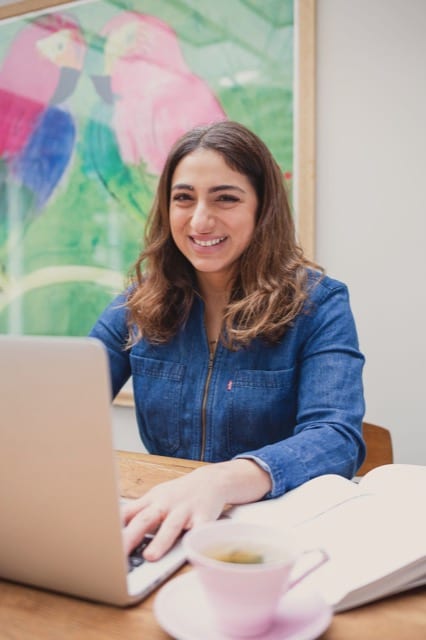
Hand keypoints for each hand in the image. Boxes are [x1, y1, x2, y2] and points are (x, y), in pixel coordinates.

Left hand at [121, 458, 271, 560]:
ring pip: (171, 526)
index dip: (113, 527)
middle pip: (145, 519)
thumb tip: (111, 530)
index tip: (100, 541)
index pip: (128, 513)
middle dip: (130, 537)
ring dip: (160, 541)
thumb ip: (136, 513)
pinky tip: (191, 549)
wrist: (211, 481)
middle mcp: (166, 504)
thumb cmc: (178, 494)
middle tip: (117, 554)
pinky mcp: (204, 517)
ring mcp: (185, 510)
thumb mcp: (154, 498)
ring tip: (150, 557)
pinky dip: (196, 539)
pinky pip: (200, 529)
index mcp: (151, 501)